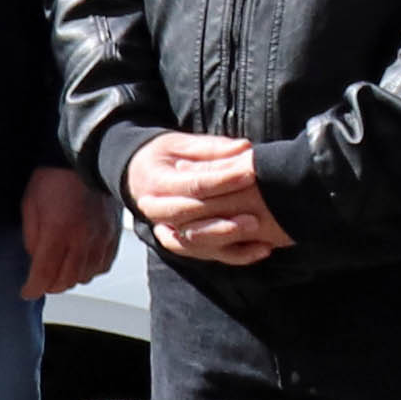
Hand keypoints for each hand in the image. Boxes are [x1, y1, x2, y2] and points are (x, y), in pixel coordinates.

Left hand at [15, 163, 115, 301]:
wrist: (84, 159)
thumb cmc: (53, 179)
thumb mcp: (30, 205)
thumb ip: (32, 236)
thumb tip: (35, 259)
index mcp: (58, 230)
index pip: (45, 273)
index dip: (33, 288)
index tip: (27, 291)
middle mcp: (82, 238)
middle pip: (66, 280)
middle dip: (50, 286)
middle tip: (41, 281)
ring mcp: (100, 238)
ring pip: (85, 277)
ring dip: (70, 279)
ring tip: (60, 271)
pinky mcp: (112, 235)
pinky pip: (102, 265)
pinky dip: (90, 270)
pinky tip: (80, 263)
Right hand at [123, 130, 291, 265]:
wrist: (138, 176)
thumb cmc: (163, 156)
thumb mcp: (180, 144)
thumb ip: (211, 148)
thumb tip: (243, 148)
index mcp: (157, 182)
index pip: (193, 185)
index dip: (223, 181)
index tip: (250, 174)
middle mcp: (159, 210)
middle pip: (192, 218)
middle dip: (223, 215)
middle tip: (255, 211)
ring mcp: (169, 230)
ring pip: (197, 242)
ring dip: (228, 237)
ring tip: (257, 228)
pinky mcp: (185, 243)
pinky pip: (209, 254)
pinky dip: (236, 255)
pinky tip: (262, 249)